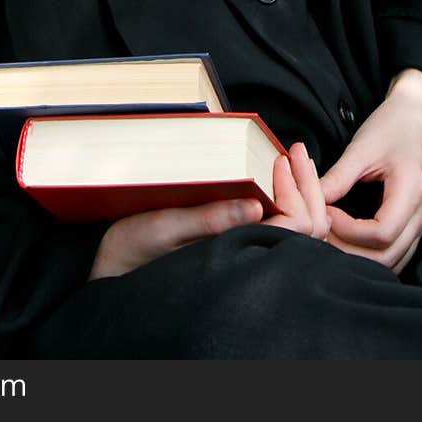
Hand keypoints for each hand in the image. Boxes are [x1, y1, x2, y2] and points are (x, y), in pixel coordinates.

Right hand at [88, 141, 327, 280]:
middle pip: (308, 228)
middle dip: (308, 186)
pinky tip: (277, 177)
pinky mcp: (238, 246)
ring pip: (298, 228)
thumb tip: (257, 205)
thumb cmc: (132, 251)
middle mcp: (250, 257)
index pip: (294, 226)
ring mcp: (247, 253)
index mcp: (237, 254)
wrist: (113, 270)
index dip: (295, 190)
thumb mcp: (166, 227)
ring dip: (301, 192)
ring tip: (290, 160)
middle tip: (295, 150)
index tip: (280, 158)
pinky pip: (279, 226)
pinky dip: (287, 199)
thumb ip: (211, 219)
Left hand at [319, 68, 421, 273]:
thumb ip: (338, 177)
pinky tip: (349, 241)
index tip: (325, 213)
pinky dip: (372, 254)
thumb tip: (310, 201)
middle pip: (388, 256)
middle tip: (322, 233)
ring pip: (394, 260)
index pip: (381, 233)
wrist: (416, 115)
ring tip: (332, 238)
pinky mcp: (416, 222)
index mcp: (412, 190)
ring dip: (361, 258)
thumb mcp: (361, 147)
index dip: (348, 231)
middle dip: (351, 252)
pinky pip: (397, 252)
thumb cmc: (391, 126)